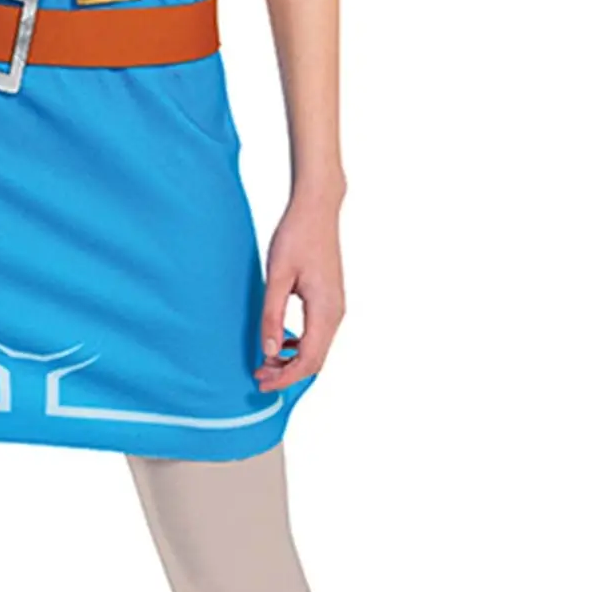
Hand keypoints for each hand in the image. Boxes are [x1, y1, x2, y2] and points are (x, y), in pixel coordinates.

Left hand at [253, 187, 346, 391]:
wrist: (317, 209)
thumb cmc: (296, 236)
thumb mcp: (277, 276)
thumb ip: (272, 315)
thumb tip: (268, 352)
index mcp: (326, 310)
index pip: (308, 360)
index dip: (284, 377)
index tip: (260, 382)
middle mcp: (335, 313)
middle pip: (315, 360)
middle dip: (287, 373)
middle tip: (257, 376)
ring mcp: (335, 307)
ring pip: (317, 348)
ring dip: (292, 360)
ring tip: (263, 360)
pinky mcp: (330, 300)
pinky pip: (317, 334)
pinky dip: (298, 345)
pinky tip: (278, 341)